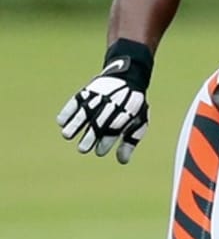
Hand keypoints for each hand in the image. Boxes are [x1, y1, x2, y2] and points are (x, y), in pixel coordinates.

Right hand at [56, 42, 152, 163]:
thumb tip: (122, 161)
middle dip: (90, 136)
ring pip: (85, 111)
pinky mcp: (88, 90)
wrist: (127, 77)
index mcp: (127, 112)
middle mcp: (112, 103)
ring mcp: (99, 95)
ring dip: (75, 124)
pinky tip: (61, 122)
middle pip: (99, 121)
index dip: (107, 141)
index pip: (115, 128)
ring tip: (67, 136)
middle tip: (82, 149)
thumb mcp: (138, 122)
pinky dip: (67, 110)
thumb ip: (130, 142)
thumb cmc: (132, 107)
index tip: (99, 152)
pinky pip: (76, 100)